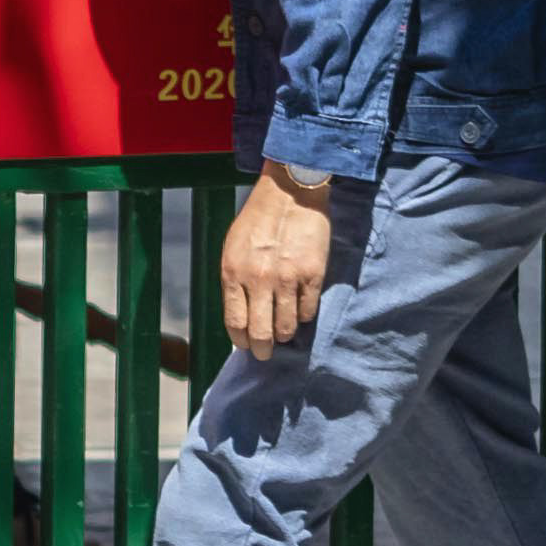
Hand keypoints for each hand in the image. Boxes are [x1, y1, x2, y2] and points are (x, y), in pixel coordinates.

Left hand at [219, 167, 336, 357]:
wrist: (290, 192)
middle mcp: (259, 279)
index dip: (241, 340)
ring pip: (286, 327)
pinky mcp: (312, 275)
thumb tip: (240, 316)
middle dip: (262, 350)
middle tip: (265, 354)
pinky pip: (308, 311)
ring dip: (284, 335)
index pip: (235, 323)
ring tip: (283, 332)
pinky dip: (303, 316)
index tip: (246, 345)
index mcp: (234, 273)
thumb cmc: (258, 220)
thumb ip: (235, 282)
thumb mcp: (233, 249)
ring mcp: (288, 278)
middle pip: (261, 333)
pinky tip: (299, 310)